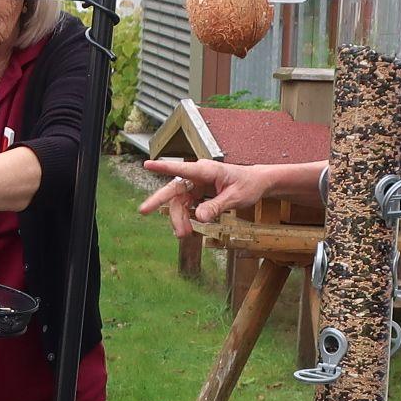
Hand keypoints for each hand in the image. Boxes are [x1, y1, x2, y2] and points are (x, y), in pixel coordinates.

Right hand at [137, 157, 284, 236]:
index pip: (182, 169)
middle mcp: (198, 176)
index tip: (148, 165)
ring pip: (179, 202)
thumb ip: (216, 206)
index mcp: (207, 170)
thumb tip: (199, 217)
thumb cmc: (248, 185)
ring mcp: (197, 184)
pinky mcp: (198, 193)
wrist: (257, 183)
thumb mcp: (235, 198)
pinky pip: (186, 206)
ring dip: (178, 218)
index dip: (164, 168)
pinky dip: (185, 218)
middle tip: (143, 211)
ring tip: (183, 234)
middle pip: (174, 190)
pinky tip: (186, 229)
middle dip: (159, 201)